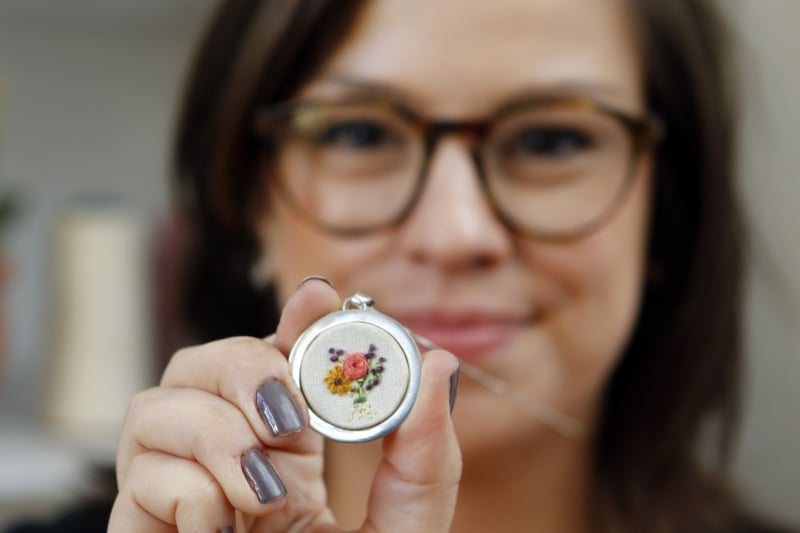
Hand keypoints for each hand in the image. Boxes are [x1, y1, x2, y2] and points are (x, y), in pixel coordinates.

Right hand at [108, 278, 460, 531]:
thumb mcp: (408, 522)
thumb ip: (427, 450)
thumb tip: (440, 362)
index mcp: (291, 442)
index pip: (277, 356)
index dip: (293, 321)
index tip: (318, 299)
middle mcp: (229, 453)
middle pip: (199, 362)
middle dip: (241, 370)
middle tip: (288, 416)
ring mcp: (183, 488)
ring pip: (154, 408)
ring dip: (215, 434)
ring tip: (264, 488)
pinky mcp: (148, 529)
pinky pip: (138, 479)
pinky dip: (187, 492)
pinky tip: (225, 527)